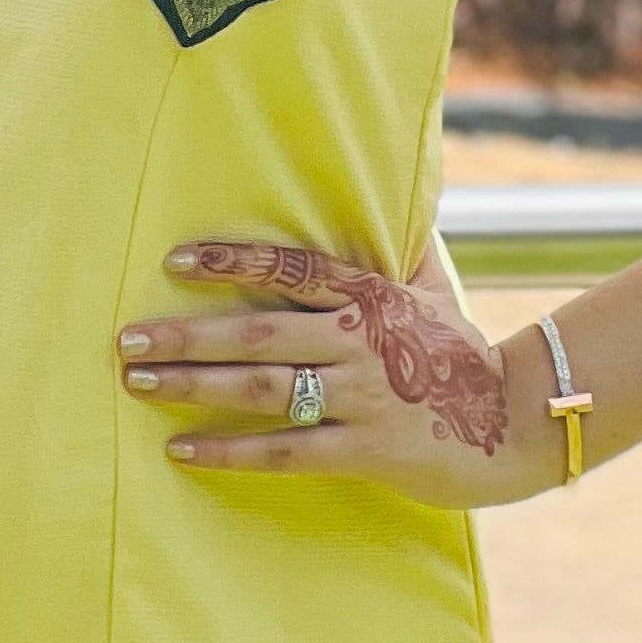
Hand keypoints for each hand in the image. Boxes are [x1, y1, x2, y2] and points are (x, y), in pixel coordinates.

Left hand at [116, 236, 560, 507]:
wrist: (515, 423)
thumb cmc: (461, 353)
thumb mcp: (432, 291)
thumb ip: (396, 250)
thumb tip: (386, 191)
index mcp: (370, 294)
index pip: (290, 267)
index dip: (231, 261)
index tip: (174, 260)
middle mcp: (359, 339)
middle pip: (258, 331)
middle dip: (186, 334)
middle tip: (125, 337)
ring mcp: (362, 395)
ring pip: (264, 388)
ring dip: (195, 386)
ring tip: (139, 383)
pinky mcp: (367, 450)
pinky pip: (286, 451)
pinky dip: (231, 450)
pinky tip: (183, 450)